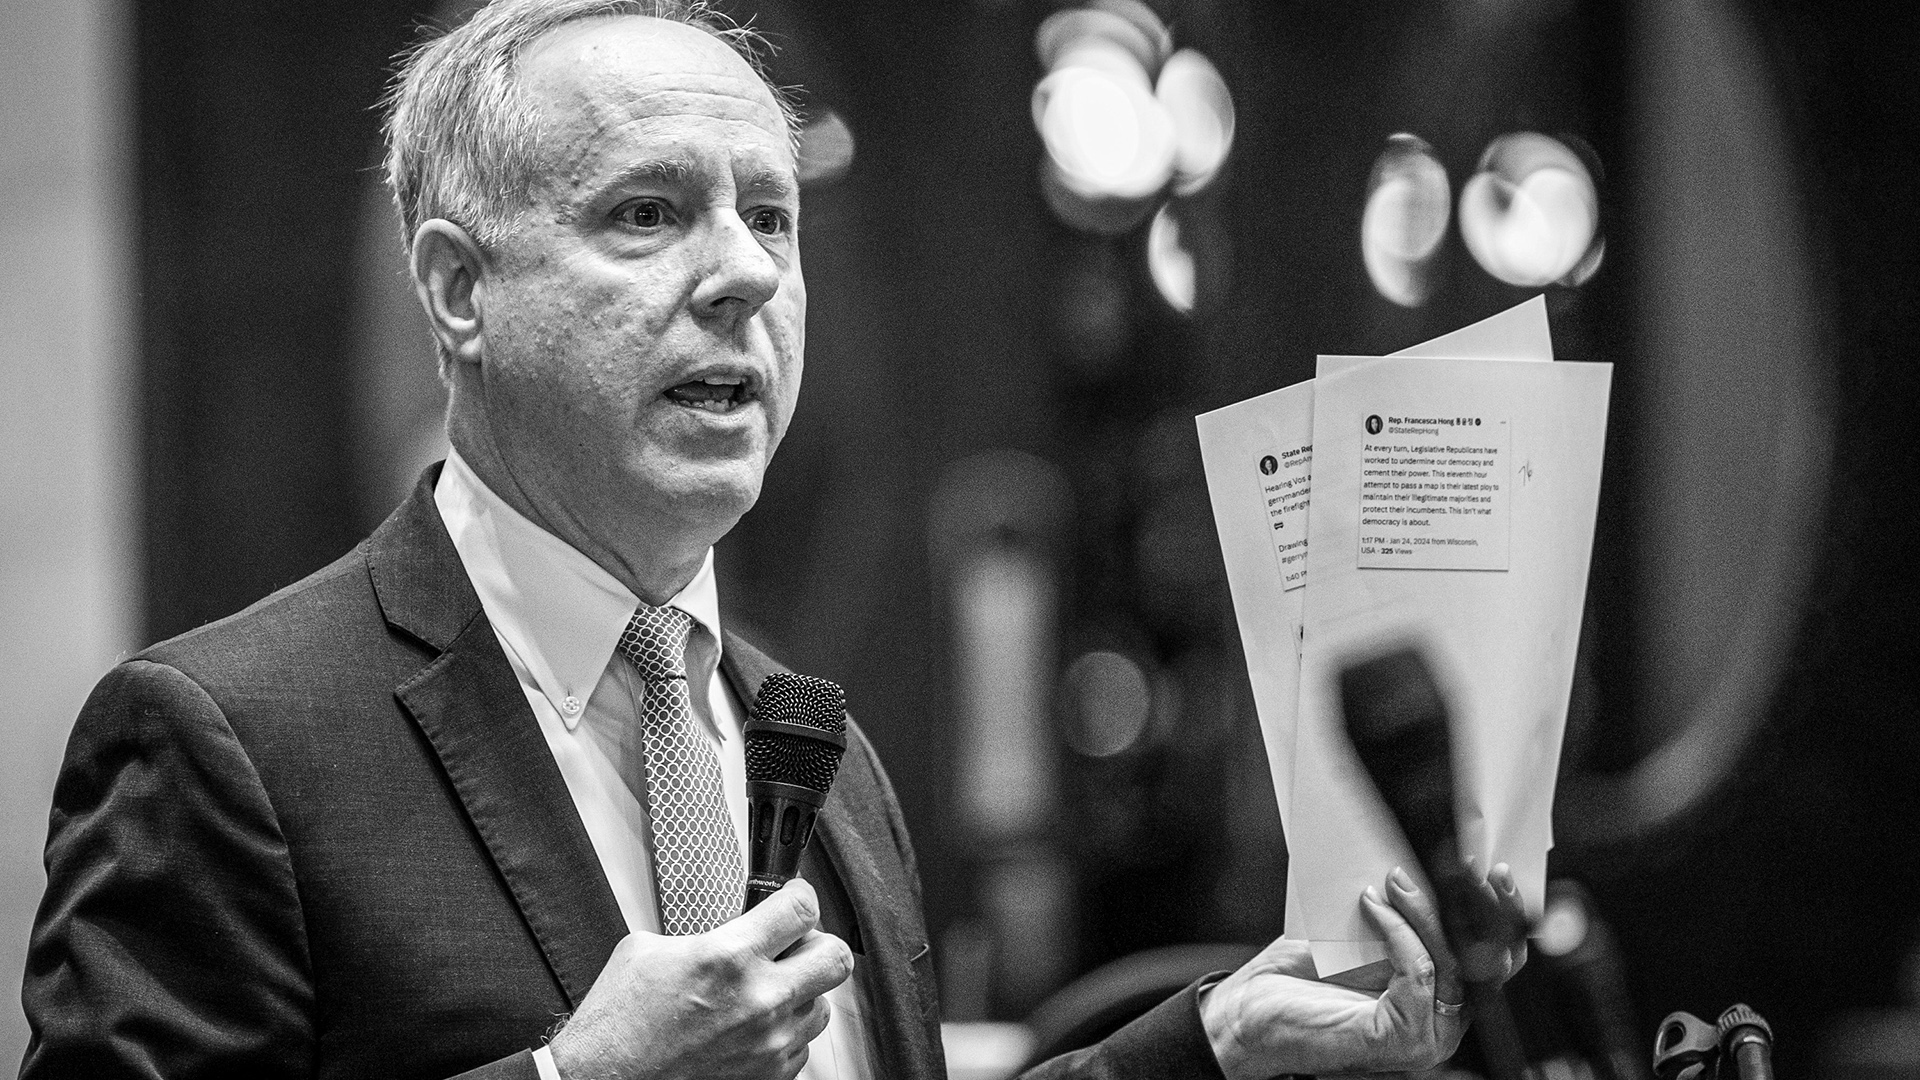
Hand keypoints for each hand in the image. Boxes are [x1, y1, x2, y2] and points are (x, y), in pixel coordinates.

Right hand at [548, 879, 852, 1079]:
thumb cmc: (615, 1027)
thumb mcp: (646, 950)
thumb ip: (701, 934)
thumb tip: (726, 929)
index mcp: (728, 958)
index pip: (802, 909)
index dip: (800, 895)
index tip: (792, 897)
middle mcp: (759, 1001)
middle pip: (835, 957)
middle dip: (817, 943)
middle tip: (794, 943)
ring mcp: (768, 1044)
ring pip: (822, 1006)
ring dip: (802, 992)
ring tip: (768, 991)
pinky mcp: (767, 1077)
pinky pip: (800, 1047)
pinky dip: (784, 1034)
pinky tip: (753, 1027)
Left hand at [1199, 864, 1526, 1078]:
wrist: (1246, 1014)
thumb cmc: (1298, 977)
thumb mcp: (1360, 932)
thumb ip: (1399, 912)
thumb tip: (1422, 859)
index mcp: (1440, 1000)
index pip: (1496, 959)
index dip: (1504, 914)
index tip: (1496, 869)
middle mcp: (1443, 1024)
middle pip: (1492, 962)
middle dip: (1485, 909)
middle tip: (1467, 866)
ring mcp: (1426, 1036)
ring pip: (1454, 963)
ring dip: (1428, 911)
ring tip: (1397, 877)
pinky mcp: (1402, 1038)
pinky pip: (1418, 971)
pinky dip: (1399, 931)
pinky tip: (1372, 905)